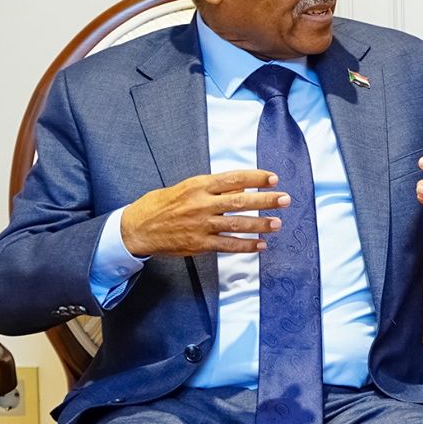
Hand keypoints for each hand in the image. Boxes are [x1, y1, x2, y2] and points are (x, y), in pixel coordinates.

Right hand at [119, 170, 286, 256]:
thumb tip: (241, 188)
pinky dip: (246, 245)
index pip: (233, 179)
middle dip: (265, 200)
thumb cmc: (163, 204)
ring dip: (260, 224)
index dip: (255, 178)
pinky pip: (227, 245)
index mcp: (198, 186)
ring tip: (278, 224)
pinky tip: (260, 245)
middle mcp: (201, 204)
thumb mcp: (186, 188)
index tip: (274, 178)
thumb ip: (213, 188)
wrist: (138, 228)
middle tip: (285, 199)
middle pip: (239, 201)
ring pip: (236, 224)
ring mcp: (200, 225)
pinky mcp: (198, 243)